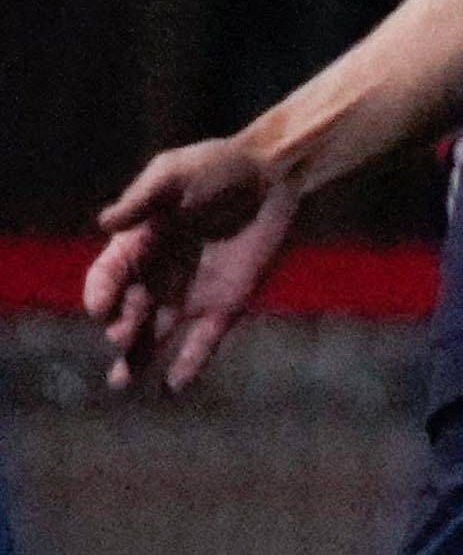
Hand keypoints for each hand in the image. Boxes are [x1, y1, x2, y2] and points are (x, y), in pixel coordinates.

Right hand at [81, 132, 307, 396]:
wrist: (270, 176)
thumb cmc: (215, 167)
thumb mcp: (173, 175)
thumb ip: (142, 200)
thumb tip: (107, 222)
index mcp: (136, 245)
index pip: (108, 276)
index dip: (100, 293)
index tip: (101, 308)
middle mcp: (157, 275)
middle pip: (129, 311)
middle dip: (121, 328)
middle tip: (121, 339)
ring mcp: (191, 293)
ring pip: (158, 334)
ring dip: (139, 358)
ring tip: (123, 381)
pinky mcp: (227, 305)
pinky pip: (205, 341)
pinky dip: (190, 364)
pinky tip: (174, 387)